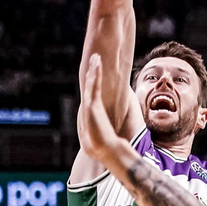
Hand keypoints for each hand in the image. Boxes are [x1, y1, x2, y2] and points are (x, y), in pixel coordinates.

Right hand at [77, 53, 130, 168]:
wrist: (106, 149)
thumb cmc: (108, 143)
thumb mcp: (109, 130)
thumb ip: (111, 123)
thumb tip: (117, 122)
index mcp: (94, 110)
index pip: (93, 91)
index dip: (94, 80)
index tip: (96, 71)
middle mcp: (90, 106)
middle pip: (90, 84)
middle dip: (92, 71)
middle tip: (94, 59)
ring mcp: (90, 105)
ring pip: (91, 83)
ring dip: (93, 69)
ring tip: (95, 57)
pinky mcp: (92, 106)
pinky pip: (93, 86)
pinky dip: (95, 74)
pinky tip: (96, 65)